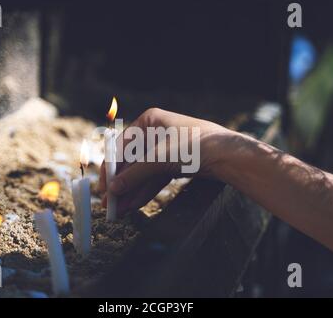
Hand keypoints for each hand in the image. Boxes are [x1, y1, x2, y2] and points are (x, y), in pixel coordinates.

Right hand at [99, 107, 233, 216]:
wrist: (229, 155)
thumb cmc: (195, 146)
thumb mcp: (159, 159)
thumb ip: (135, 174)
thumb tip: (113, 188)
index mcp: (149, 121)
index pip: (122, 146)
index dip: (111, 168)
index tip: (103, 187)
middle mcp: (155, 133)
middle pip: (131, 162)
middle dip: (121, 185)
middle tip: (110, 204)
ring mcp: (165, 149)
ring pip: (142, 173)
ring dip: (131, 192)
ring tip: (120, 210)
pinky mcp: (174, 164)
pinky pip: (154, 178)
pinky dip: (144, 191)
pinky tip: (133, 205)